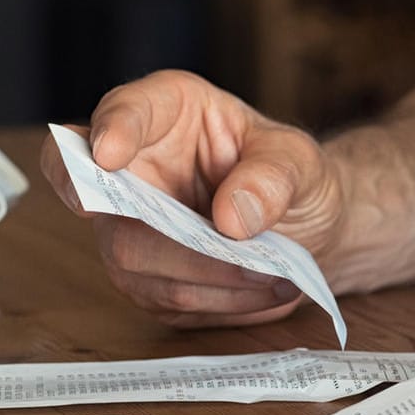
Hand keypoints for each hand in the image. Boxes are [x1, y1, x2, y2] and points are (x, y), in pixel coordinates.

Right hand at [39, 71, 348, 327]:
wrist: (305, 226)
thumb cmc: (290, 175)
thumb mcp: (299, 160)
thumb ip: (273, 176)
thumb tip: (232, 217)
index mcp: (164, 111)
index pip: (121, 112)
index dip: (110, 131)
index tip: (110, 155)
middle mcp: (132, 169)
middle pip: (109, 205)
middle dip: (175, 239)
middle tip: (244, 249)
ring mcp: (128, 228)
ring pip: (134, 263)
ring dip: (210, 278)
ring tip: (275, 277)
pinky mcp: (145, 279)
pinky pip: (167, 300)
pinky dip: (220, 302)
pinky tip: (264, 290)